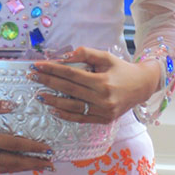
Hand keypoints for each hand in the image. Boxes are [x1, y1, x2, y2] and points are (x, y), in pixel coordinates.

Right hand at [0, 93, 52, 173]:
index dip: (31, 147)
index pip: (12, 144)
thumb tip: (12, 106)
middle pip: (11, 161)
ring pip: (2, 168)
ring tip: (38, 166)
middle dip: (32, 162)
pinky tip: (16, 165)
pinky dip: (7, 168)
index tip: (46, 147)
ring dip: (21, 168)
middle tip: (49, 163)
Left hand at [30, 47, 160, 122]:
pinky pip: (80, 118)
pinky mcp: (103, 120)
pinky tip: (53, 109)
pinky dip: (65, 115)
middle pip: (68, 89)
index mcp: (103, 81)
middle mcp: (102, 98)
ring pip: (72, 107)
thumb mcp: (106, 57)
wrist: (142, 86)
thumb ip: (86, 54)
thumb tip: (64, 56)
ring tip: (39, 95)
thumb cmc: (122, 70)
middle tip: (32, 77)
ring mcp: (103, 111)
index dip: (52, 69)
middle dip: (48, 82)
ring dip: (53, 101)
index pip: (71, 74)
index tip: (37, 66)